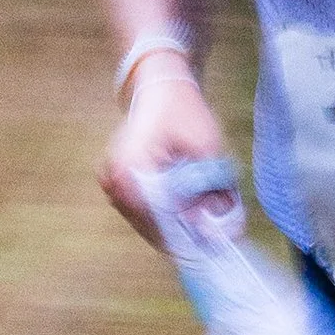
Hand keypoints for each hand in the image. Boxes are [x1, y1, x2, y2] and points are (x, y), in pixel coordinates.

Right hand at [99, 65, 230, 247]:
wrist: (160, 89)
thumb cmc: (184, 112)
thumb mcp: (208, 149)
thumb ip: (216, 193)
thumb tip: (223, 235)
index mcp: (129, 169)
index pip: (159, 221)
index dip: (188, 236)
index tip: (214, 245)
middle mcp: (113, 181)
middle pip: (152, 227)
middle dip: (185, 233)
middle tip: (216, 233)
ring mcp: (111, 185)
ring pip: (147, 224)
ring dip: (175, 226)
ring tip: (203, 214)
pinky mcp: (115, 187)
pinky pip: (142, 213)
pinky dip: (165, 216)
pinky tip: (185, 207)